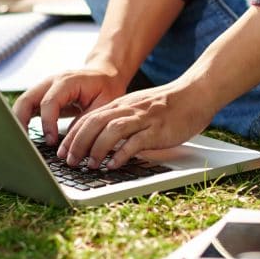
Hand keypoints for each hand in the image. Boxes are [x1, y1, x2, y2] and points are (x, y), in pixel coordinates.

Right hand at [12, 67, 127, 144]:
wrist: (104, 74)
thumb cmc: (106, 87)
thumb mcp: (104, 103)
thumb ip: (86, 120)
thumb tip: (70, 142)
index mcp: (67, 81)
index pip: (49, 102)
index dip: (47, 122)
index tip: (51, 141)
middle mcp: (51, 82)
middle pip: (26, 99)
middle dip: (21, 121)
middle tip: (25, 143)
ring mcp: (44, 88)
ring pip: (22, 103)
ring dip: (19, 122)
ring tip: (22, 143)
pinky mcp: (43, 96)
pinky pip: (27, 108)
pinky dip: (23, 121)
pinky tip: (25, 137)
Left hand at [57, 81, 215, 169]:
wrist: (196, 93)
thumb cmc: (170, 104)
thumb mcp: (139, 108)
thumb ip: (123, 120)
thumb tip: (104, 139)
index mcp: (121, 104)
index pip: (88, 118)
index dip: (72, 136)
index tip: (63, 151)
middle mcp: (128, 109)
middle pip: (94, 124)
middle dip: (78, 144)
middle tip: (70, 161)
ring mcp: (143, 119)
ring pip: (111, 131)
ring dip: (96, 149)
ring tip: (89, 165)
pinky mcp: (157, 129)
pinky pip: (135, 142)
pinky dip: (122, 154)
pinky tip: (114, 165)